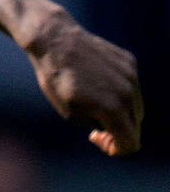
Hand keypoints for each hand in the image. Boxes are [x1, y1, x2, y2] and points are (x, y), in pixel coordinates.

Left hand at [26, 10, 142, 155]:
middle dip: (118, 130)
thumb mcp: (71, 114)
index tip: (97, 138)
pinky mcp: (130, 62)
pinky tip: (97, 80)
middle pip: (134, 126)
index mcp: (112, 110)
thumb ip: (99, 127)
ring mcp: (132, 76)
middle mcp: (128, 93)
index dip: (116, 149)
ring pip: (135, 106)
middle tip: (95, 125)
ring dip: (120, 110)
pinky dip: (119, 90)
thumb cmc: (57, 81)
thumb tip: (114, 129)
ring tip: (94, 101)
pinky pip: (131, 86)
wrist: (55, 42)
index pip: (130, 144)